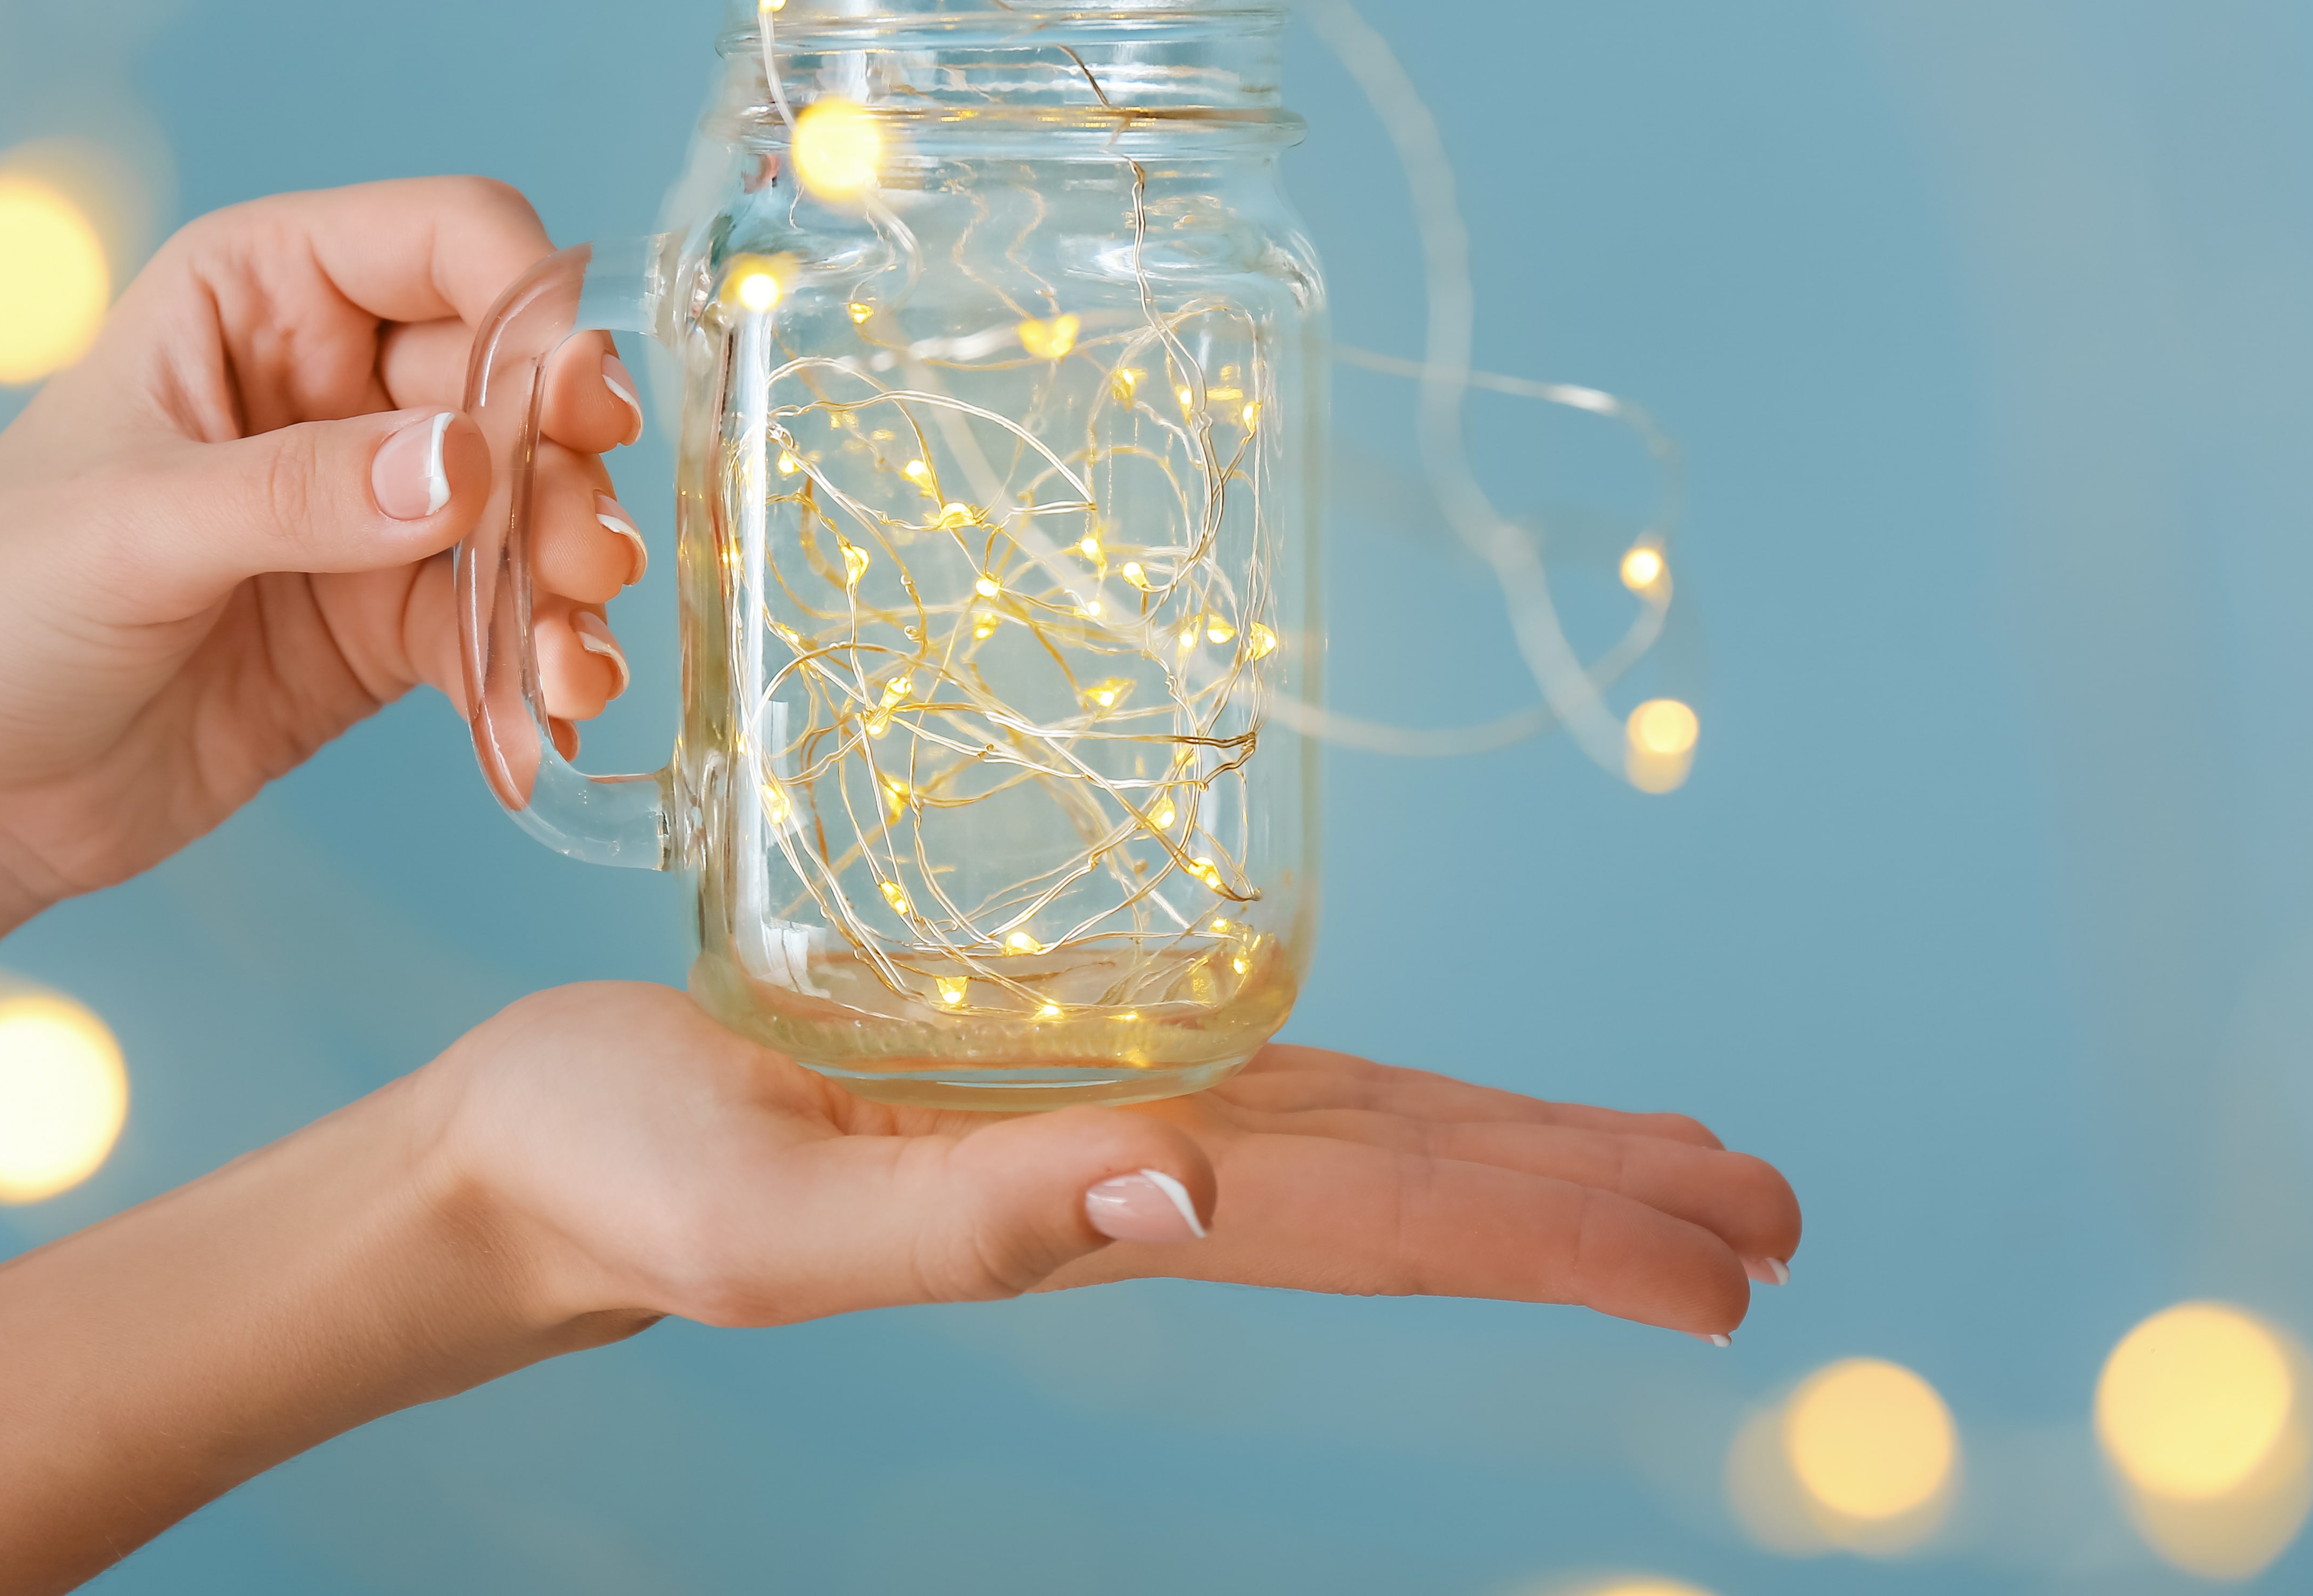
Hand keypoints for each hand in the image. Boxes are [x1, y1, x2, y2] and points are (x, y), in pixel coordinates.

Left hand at [0, 177, 648, 934]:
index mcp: (256, 294)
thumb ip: (302, 492)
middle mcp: (332, 383)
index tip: (565, 412)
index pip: (447, 243)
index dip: (528, 311)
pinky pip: (499, 621)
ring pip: (526, 508)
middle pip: (515, 382)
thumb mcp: (127, 530)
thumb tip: (470, 468)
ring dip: (570, 578)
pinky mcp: (385, 625)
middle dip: (564, 469)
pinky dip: (538, 666)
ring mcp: (367, 508)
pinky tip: (549, 719)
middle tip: (583, 562)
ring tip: (574, 665)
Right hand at [416, 984, 1800, 1345]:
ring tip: (1680, 1162)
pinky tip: (1441, 1100)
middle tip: (1775, 1217)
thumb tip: (1180, 1187)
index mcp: (1091, 1211)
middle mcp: (1131, 1169)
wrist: (537, 1154)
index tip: (1727, 1259)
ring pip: (1358, 1134)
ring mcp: (1097, 1114)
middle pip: (1409, 1188)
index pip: (1371, 1225)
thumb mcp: (776, 1223)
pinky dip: (1383, 1090)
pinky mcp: (1040, 1053)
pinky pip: (1257, 1068)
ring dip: (1520, 1150)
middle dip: (1591, 1201)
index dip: (1552, 1231)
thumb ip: (969, 1225)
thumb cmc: (624, 1181)